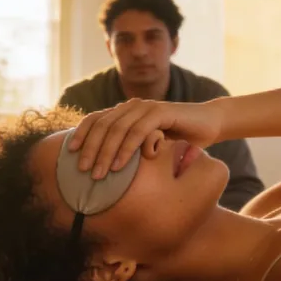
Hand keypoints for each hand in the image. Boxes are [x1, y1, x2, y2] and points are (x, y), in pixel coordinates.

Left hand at [68, 98, 224, 179]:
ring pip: (117, 129)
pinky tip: (119, 166)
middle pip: (102, 126)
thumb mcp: (147, 145)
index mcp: (124, 111)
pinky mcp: (161, 112)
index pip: (95, 119)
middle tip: (83, 171)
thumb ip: (128, 149)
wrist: (209, 124)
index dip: (81, 134)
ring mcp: (146, 107)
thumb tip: (103, 168)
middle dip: (90, 149)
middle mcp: (131, 106)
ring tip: (99, 174)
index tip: (71, 154)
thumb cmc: (176, 138)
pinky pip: (138, 131)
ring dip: (105, 153)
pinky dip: (126, 149)